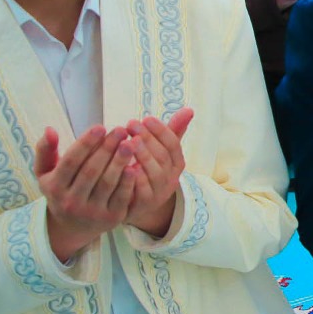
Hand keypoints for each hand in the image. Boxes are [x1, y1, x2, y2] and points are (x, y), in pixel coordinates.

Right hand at [34, 124, 139, 261]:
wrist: (72, 227)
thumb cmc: (60, 190)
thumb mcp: (45, 173)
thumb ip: (45, 150)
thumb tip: (50, 129)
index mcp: (55, 187)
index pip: (71, 161)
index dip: (86, 143)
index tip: (100, 127)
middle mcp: (71, 202)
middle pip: (92, 171)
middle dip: (107, 148)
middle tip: (121, 130)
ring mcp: (92, 212)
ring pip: (108, 183)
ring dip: (120, 161)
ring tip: (131, 143)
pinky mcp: (111, 219)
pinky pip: (122, 197)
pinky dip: (129, 181)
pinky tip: (135, 165)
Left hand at [122, 108, 194, 237]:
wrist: (136, 204)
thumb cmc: (147, 170)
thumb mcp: (160, 150)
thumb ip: (173, 131)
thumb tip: (189, 109)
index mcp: (177, 164)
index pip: (174, 145)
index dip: (161, 131)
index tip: (146, 118)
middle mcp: (171, 178)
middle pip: (164, 157)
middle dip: (148, 139)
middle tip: (132, 124)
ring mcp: (159, 193)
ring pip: (154, 173)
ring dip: (142, 156)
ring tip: (127, 141)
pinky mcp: (145, 204)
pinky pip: (141, 190)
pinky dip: (134, 177)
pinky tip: (123, 164)